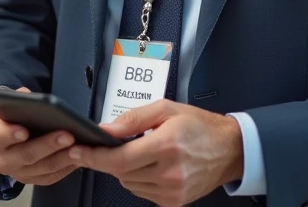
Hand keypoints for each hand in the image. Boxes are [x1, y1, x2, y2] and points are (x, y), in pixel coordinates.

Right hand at [0, 88, 79, 185]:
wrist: (6, 134)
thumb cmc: (11, 116)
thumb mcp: (10, 102)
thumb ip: (18, 98)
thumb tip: (30, 97)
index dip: (10, 134)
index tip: (24, 131)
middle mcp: (1, 159)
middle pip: (26, 154)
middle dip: (48, 145)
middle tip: (68, 135)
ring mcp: (16, 172)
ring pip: (42, 168)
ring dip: (63, 158)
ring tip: (80, 147)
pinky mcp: (31, 179)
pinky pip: (50, 177)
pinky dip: (66, 167)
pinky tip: (79, 157)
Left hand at [71, 100, 243, 206]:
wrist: (229, 150)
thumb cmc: (200, 127)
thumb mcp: (166, 109)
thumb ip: (133, 119)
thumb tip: (105, 129)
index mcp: (167, 145)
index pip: (118, 159)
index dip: (93, 157)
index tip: (78, 151)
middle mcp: (169, 172)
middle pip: (120, 172)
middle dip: (112, 158)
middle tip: (122, 144)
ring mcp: (171, 191)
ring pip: (128, 183)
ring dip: (127, 169)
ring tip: (147, 152)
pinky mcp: (173, 202)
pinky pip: (141, 192)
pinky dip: (140, 179)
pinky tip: (155, 166)